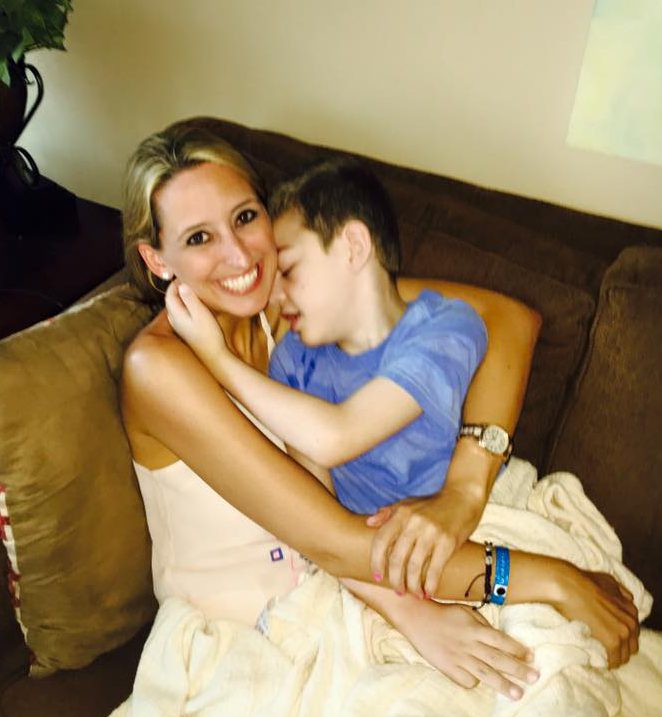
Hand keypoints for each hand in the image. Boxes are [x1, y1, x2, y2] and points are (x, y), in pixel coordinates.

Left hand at [165, 282, 227, 362]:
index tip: (186, 274)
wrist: (214, 356)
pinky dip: (186, 305)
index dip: (176, 282)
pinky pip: (183, 313)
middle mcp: (175, 320)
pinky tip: (196, 305)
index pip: (170, 293)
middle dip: (178, 288)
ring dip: (183, 297)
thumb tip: (182, 285)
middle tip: (190, 279)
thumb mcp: (201, 314)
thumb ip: (190, 299)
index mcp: (176, 314)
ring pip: (177, 306)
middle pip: (172, 299)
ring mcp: (180, 326)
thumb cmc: (209, 335)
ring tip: (194, 289)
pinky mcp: (187, 331)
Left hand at [367, 487, 482, 597]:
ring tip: (413, 593)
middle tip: (398, 590)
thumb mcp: (408, 503)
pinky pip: (435, 569)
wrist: (463, 497)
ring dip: (412, 585)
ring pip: (414, 567)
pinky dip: (430, 584)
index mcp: (402, 514)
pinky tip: (428, 592)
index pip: (381, 540)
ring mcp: (431, 533)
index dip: (376, 561)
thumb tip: (368, 523)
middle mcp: (414, 523)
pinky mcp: (448, 542)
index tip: (377, 577)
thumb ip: (388, 513)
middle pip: (396, 558)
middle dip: (395, 579)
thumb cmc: (433, 503)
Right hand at [394, 597, 537, 698]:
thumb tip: (498, 637)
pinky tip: (483, 683)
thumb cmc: (444, 614)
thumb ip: (482, 624)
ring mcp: (459, 658)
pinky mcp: (448, 668)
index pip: (501, 640)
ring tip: (519, 694)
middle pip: (498, 659)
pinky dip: (475, 682)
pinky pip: (466, 679)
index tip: (531, 657)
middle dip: (518, 669)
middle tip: (535, 677)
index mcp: (475, 629)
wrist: (418, 619)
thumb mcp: (466, 611)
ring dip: (504, 684)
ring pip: (486, 673)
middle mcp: (469, 644)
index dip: (517, 649)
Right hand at [551, 565, 638, 667]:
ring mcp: (623, 632)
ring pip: (623, 657)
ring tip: (595, 653)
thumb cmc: (581, 582)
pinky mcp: (613, 642)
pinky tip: (592, 658)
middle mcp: (631, 622)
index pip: (631, 633)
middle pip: (630, 647)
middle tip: (600, 647)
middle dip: (617, 649)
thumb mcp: (607, 581)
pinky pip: (612, 661)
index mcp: (631, 609)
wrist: (567, 586)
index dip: (618, 636)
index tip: (605, 637)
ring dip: (610, 656)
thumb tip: (624, 600)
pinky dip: (603, 661)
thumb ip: (619, 593)